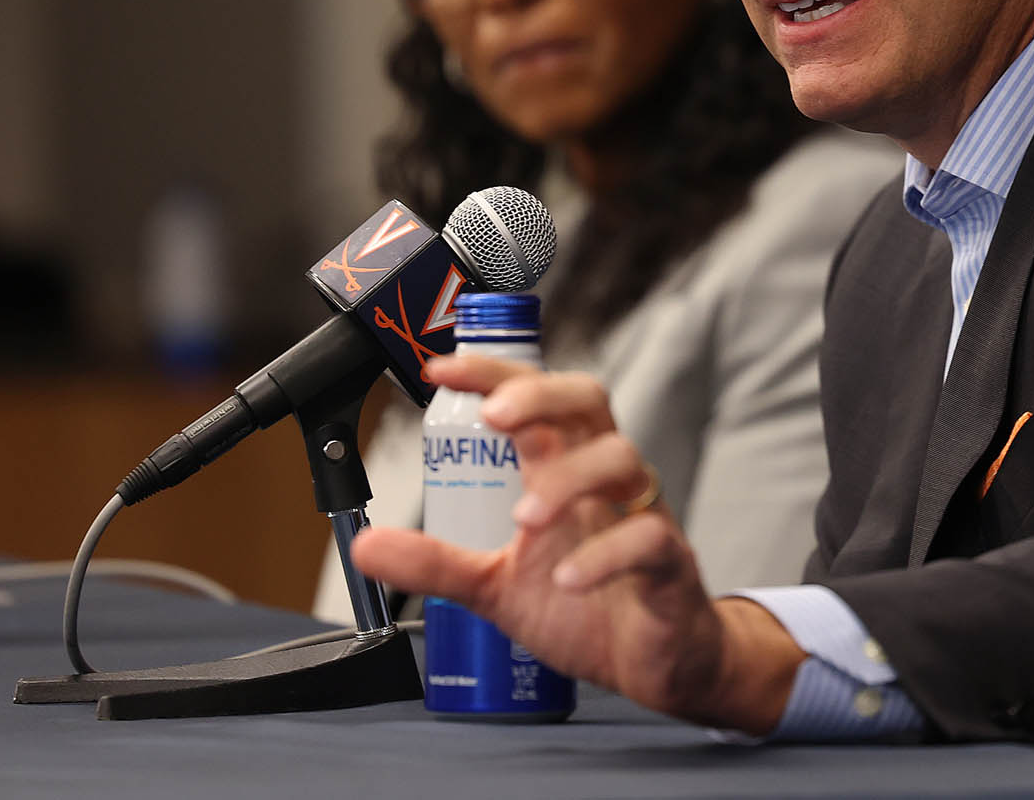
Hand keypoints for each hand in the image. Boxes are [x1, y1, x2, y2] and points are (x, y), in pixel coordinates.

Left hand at [350, 354, 804, 730]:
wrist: (649, 663)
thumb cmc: (582, 608)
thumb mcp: (493, 586)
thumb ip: (436, 563)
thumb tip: (364, 543)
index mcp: (562, 471)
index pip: (534, 400)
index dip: (493, 375)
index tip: (441, 370)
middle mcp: (603, 481)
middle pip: (587, 402)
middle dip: (540, 397)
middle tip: (495, 416)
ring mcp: (641, 514)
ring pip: (622, 460)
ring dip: (568, 480)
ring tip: (525, 518)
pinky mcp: (669, 562)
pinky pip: (648, 538)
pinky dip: (605, 554)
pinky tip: (568, 579)